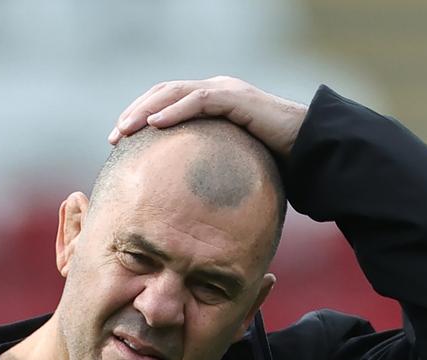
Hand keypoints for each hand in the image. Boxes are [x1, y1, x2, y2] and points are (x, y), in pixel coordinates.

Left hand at [106, 76, 307, 158]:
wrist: (312, 152)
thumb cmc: (277, 165)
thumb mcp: (232, 166)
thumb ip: (209, 170)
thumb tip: (183, 200)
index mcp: (212, 104)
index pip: (166, 102)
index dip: (140, 117)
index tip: (119, 140)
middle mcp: (216, 91)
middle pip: (163, 93)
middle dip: (135, 112)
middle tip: (114, 136)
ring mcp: (226, 91)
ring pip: (174, 92)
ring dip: (146, 109)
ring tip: (125, 128)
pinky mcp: (237, 98)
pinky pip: (199, 100)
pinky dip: (174, 111)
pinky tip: (155, 125)